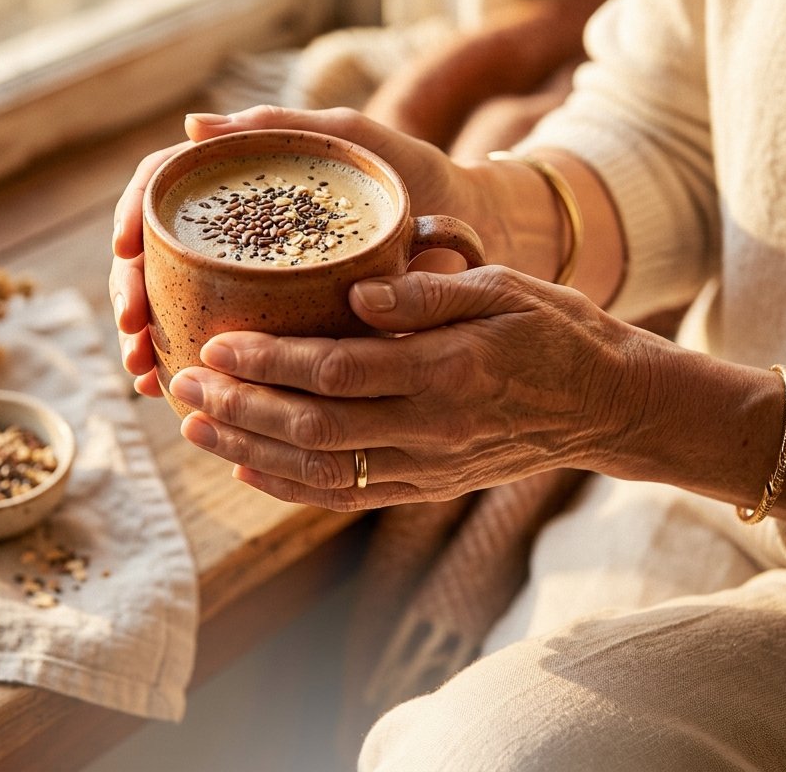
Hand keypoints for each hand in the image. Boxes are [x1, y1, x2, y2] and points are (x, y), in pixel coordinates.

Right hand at [110, 105, 483, 394]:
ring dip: (151, 338)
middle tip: (132, 334)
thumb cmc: (409, 171)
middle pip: (160, 256)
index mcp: (243, 185)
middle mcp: (239, 231)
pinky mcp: (279, 317)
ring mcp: (254, 276)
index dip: (133, 216)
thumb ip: (279, 125)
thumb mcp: (348, 138)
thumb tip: (189, 126)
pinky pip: (223, 340)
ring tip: (143, 374)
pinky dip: (192, 363)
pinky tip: (175, 387)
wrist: (467, 225)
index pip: (165, 192)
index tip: (124, 250)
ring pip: (181, 305)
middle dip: (134, 294)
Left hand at [167, 265, 644, 509]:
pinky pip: (349, 497)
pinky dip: (291, 488)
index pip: (337, 370)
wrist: (605, 403)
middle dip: (239, 409)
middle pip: (314, 427)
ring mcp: (430, 466)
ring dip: (250, 452)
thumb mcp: (502, 288)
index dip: (269, 362)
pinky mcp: (428, 486)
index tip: (215, 345)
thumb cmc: (552, 330)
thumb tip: (354, 291)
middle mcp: (433, 428)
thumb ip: (427, 292)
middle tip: (180, 388)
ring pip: (321, 471)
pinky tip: (248, 471)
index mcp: (449, 369)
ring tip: (196, 430)